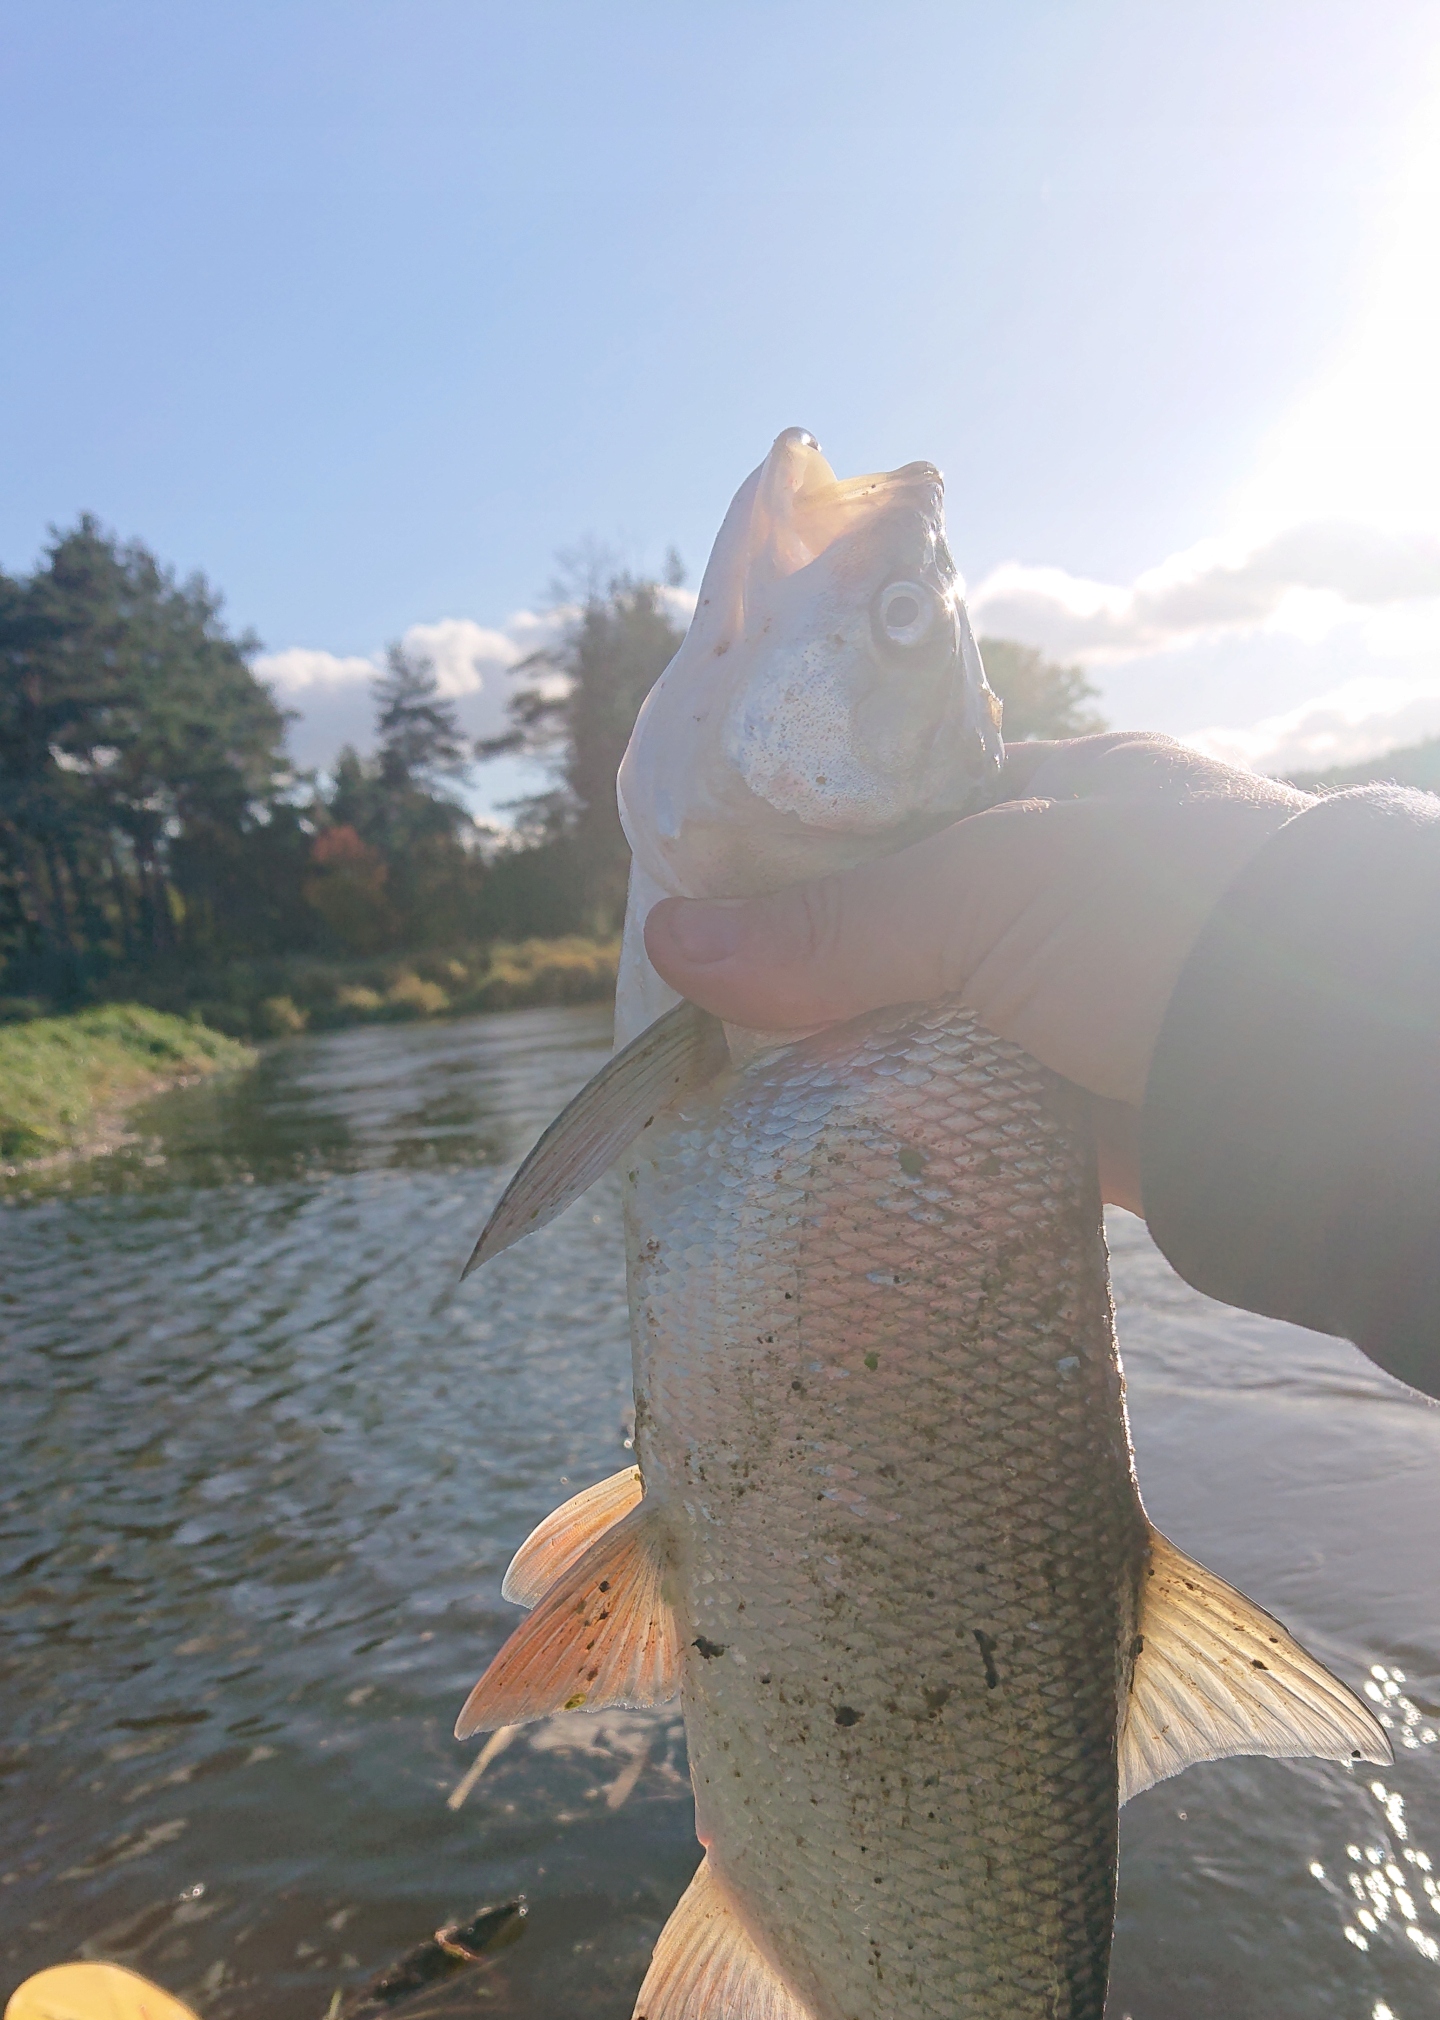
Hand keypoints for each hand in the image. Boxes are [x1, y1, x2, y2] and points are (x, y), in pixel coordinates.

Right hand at [643, 733, 1311, 1213]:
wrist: (1322, 1085)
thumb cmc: (1169, 924)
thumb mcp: (990, 892)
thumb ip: (834, 926)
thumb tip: (669, 941)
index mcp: (1071, 795)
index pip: (903, 813)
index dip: (801, 855)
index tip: (708, 903)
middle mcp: (1078, 897)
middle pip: (904, 934)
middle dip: (814, 979)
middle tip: (700, 1018)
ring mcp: (1085, 1009)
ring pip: (931, 1033)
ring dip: (850, 1069)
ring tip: (728, 1098)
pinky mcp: (1090, 1117)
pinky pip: (971, 1122)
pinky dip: (906, 1139)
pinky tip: (817, 1155)